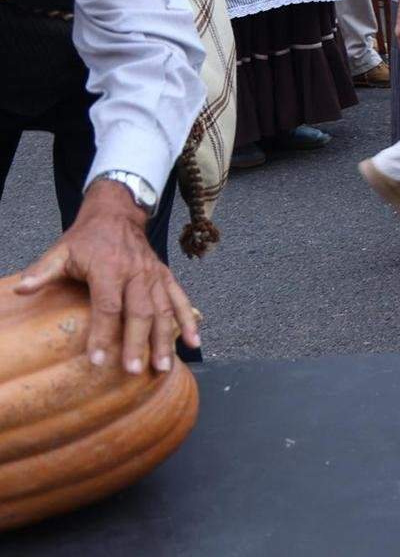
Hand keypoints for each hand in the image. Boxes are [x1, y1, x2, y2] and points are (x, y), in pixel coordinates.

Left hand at [15, 180, 200, 375]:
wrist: (118, 214)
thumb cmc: (87, 238)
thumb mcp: (61, 250)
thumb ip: (43, 271)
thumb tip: (20, 289)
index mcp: (109, 268)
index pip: (107, 306)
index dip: (103, 334)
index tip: (98, 360)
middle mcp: (137, 273)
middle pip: (140, 312)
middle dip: (138, 343)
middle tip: (134, 370)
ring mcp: (154, 275)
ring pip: (164, 310)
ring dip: (165, 340)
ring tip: (162, 367)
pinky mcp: (165, 276)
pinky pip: (181, 299)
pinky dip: (190, 320)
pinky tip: (195, 342)